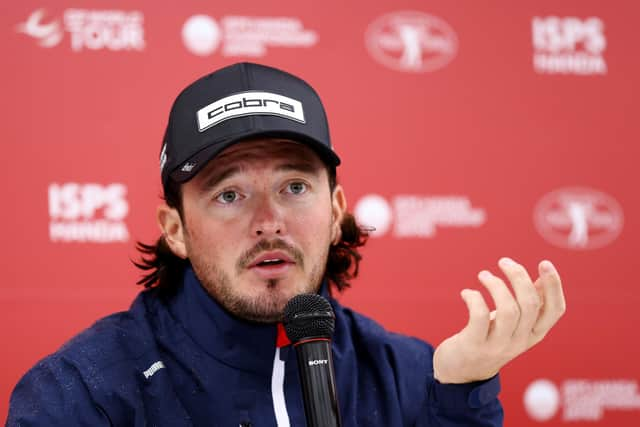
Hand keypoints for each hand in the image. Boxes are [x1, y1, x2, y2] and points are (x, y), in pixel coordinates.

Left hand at [433, 257, 565, 383]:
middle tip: (503, 261)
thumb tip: (542, 280)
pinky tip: (466, 293)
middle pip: (530, 304)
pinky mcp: (475, 345)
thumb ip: (528, 305)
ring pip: (508, 310)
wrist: (461, 372)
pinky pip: (480, 317)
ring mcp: (498, 345)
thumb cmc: (489, 339)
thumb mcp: (513, 325)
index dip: (554, 285)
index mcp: (534, 334)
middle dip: (518, 276)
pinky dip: (474, 298)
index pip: (555, 310)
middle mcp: (520, 341)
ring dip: (496, 285)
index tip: (544, 263)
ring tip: (483, 275)